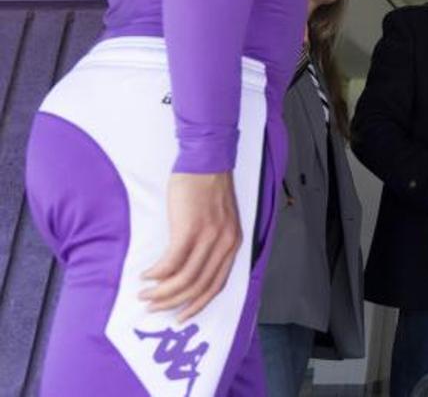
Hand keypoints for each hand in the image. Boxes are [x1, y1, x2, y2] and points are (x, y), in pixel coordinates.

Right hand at [141, 172, 240, 321]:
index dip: (198, 305)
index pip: (217, 285)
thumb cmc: (208, 189)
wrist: (207, 161)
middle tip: (154, 307)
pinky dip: (156, 274)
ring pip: (184, 280)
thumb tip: (190, 268)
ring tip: (145, 293)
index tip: (181, 315)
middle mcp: (225, 244)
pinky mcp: (190, 229)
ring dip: (162, 292)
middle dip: (174, 303)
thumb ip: (213, 243)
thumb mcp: (220, 220)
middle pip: (199, 287)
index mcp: (233, 244)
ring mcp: (208, 237)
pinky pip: (171, 263)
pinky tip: (145, 275)